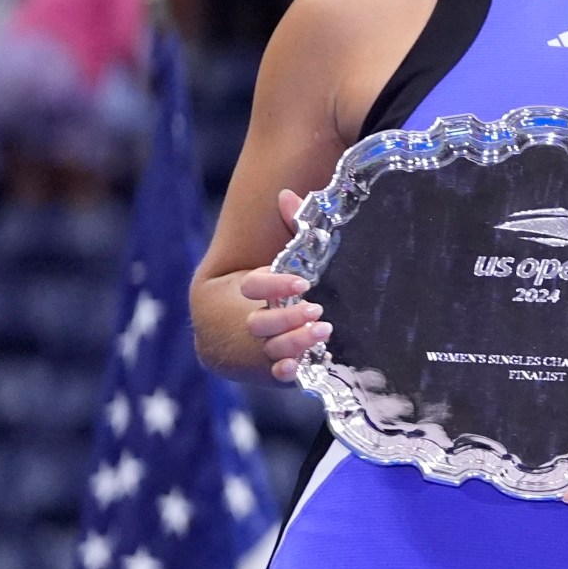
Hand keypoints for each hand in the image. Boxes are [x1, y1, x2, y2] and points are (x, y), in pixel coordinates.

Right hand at [239, 189, 324, 381]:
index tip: (301, 282)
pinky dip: (283, 372)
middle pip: (259, 323)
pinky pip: (275, 374)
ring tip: (322, 330)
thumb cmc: (281, 283)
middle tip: (315, 309)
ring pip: (271, 348)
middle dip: (285, 318)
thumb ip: (291, 227)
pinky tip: (296, 367)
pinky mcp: (274, 367)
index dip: (273, 285)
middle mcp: (252, 319)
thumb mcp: (287, 255)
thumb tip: (287, 194)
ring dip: (293, 342)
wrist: (245, 327)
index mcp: (251, 290)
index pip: (253, 287)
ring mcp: (262, 345)